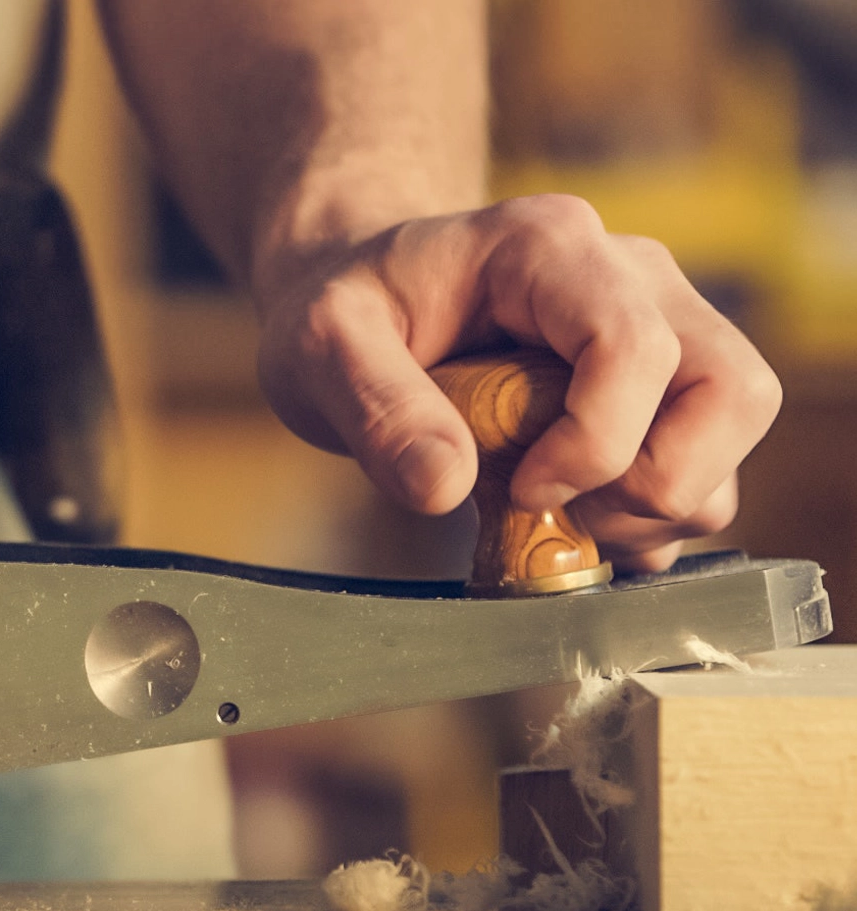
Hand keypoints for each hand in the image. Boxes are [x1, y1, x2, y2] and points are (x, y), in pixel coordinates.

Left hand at [253, 194, 781, 571]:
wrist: (367, 303)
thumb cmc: (349, 310)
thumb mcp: (322, 346)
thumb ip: (374, 407)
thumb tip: (445, 486)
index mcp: (549, 248)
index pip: (634, 347)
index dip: (594, 442)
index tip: (519, 488)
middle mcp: (630, 276)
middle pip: (729, 390)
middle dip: (654, 483)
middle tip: (556, 511)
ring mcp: (660, 328)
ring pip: (731, 434)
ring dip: (654, 509)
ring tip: (551, 515)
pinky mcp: (662, 387)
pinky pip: (708, 466)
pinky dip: (650, 518)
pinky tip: (568, 518)